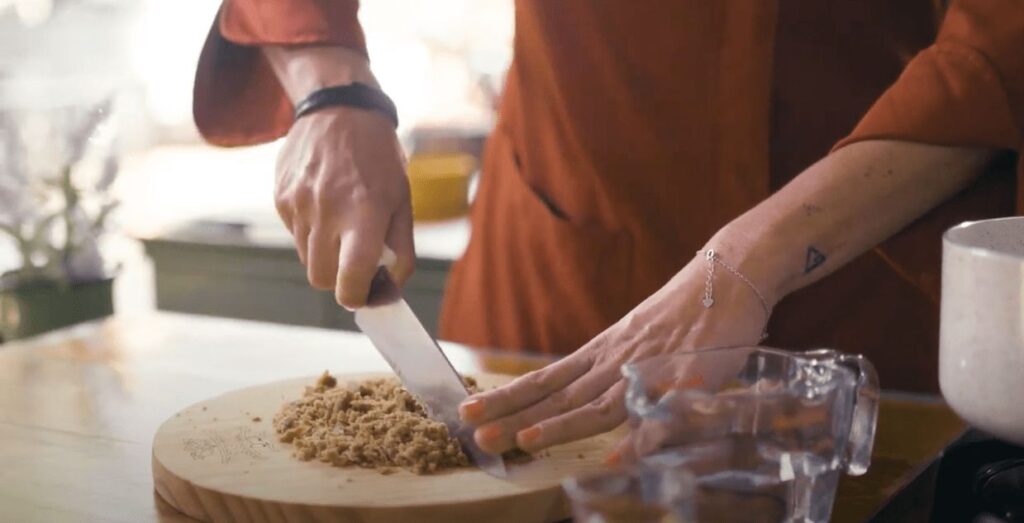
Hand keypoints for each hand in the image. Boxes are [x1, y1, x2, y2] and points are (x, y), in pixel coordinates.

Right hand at [274, 105, 413, 307]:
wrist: (340, 109)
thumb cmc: (379, 159)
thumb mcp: (403, 201)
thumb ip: (400, 250)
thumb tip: (389, 290)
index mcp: (363, 213)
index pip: (349, 279)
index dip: (356, 296)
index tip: (363, 293)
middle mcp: (326, 211)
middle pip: (321, 278)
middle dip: (339, 279)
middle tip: (355, 260)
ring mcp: (298, 204)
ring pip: (306, 258)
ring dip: (324, 253)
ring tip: (341, 223)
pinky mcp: (280, 197)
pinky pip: (293, 234)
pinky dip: (310, 231)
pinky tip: (325, 203)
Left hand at [457, 248, 770, 457]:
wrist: (729, 273)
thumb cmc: (687, 310)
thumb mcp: (640, 340)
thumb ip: (617, 370)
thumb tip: (587, 395)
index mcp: (603, 352)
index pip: (545, 378)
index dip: (508, 397)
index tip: (470, 410)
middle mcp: (615, 360)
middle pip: (557, 393)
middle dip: (514, 415)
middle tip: (474, 433)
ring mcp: (647, 368)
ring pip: (595, 404)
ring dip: (557, 426)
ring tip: (521, 442)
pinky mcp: (684, 377)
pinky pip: (657, 414)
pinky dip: (636, 439)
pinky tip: (614, 458)